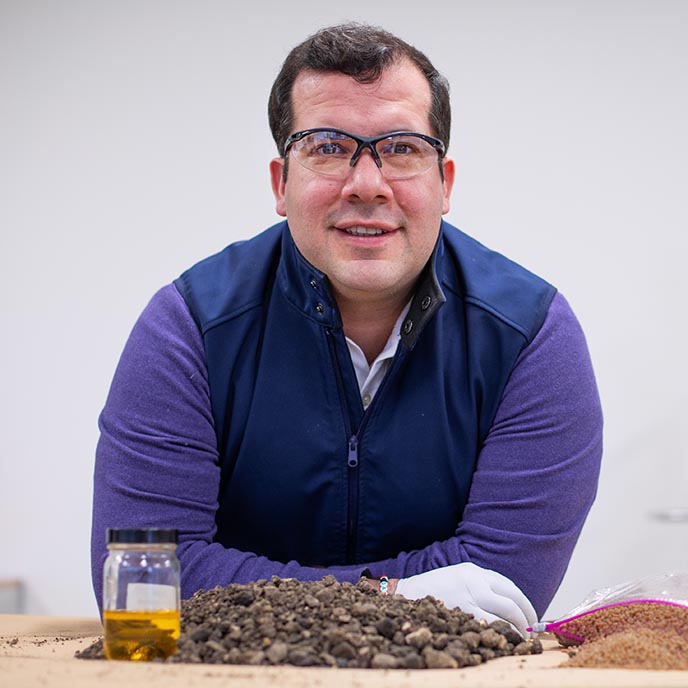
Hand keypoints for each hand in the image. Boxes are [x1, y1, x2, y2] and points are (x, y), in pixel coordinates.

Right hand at [395, 562, 536, 637]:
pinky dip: (500, 635)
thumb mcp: (459, 579)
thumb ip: (480, 587)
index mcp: (474, 571)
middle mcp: (474, 580)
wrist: (405, 592)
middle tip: (529, 633)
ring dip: (516, 630)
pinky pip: (488, 626)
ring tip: (519, 641)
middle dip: (526, 619)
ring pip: (504, 615)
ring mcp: (467, 596)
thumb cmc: (434, 590)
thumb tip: (508, 608)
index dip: (525, 605)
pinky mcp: (460, 611)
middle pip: (511, 601)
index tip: (531, 618)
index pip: (509, 587)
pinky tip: (502, 642)